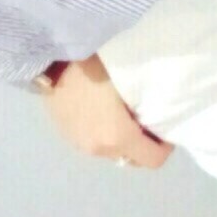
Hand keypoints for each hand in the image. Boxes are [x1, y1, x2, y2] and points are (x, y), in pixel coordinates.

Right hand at [41, 53, 174, 168]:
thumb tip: (159, 110)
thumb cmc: (96, 64)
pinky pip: (94, 142)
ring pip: (112, 152)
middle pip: (132, 159)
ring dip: (122, 139)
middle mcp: (98, 148)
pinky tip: (102, 110)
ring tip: (124, 113)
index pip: (153, 160)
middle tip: (146, 118)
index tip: (166, 125)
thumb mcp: (130, 81)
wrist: (51, 57)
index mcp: (117, 137)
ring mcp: (79, 144)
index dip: (165, 146)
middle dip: (144, 144)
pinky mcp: (65, 134)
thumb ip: (147, 102)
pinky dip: (103, 134)